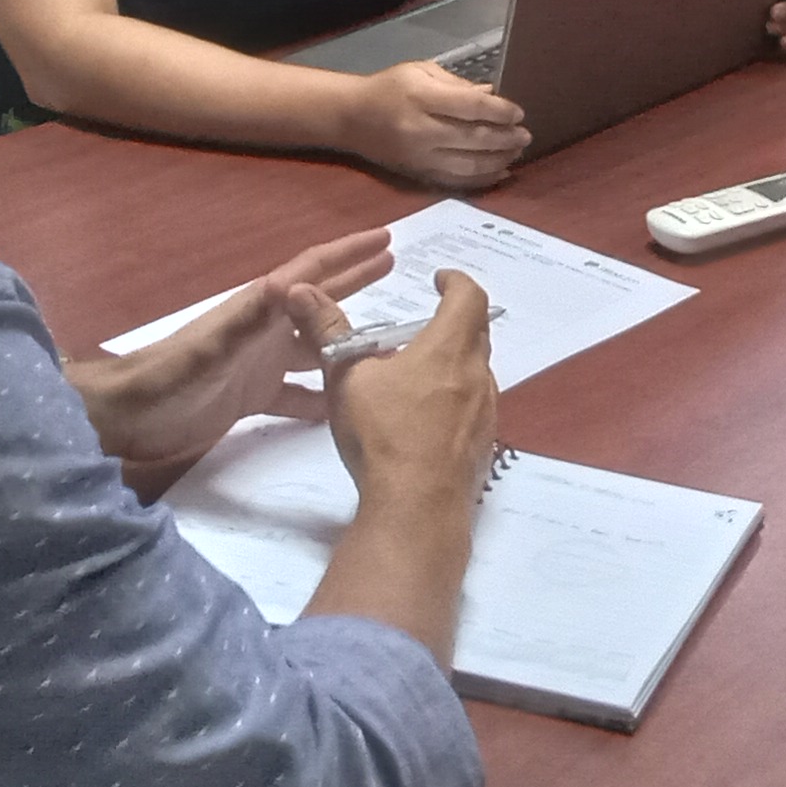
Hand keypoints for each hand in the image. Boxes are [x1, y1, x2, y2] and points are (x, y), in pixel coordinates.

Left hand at [66, 228, 391, 488]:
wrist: (127, 418)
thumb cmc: (168, 377)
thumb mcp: (213, 345)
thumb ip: (250, 317)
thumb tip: (293, 278)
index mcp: (260, 310)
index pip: (312, 272)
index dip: (348, 253)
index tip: (386, 238)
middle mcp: (265, 331)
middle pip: (318, 301)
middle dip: (354, 280)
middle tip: (394, 264)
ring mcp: (259, 364)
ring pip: (313, 346)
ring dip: (346, 339)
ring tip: (386, 339)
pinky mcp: (251, 397)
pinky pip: (298, 392)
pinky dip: (323, 394)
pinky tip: (345, 402)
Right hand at [295, 268, 500, 512]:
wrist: (416, 507)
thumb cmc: (382, 434)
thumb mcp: (345, 378)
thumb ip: (326, 331)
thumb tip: (299, 289)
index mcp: (449, 348)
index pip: (470, 297)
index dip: (456, 282)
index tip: (439, 279)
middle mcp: (477, 374)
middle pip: (478, 333)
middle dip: (456, 320)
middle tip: (427, 324)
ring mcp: (486, 412)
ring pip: (477, 372)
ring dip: (456, 363)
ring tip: (421, 373)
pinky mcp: (485, 445)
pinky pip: (475, 408)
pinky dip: (457, 399)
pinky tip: (428, 418)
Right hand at [343, 61, 528, 187]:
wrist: (350, 117)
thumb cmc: (389, 87)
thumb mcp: (420, 70)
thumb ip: (457, 84)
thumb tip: (490, 95)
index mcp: (421, 96)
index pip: (470, 106)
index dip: (499, 111)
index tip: (518, 113)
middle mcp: (421, 129)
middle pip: (473, 138)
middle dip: (505, 138)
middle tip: (526, 135)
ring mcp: (419, 156)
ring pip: (467, 165)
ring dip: (498, 161)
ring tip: (517, 153)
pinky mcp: (417, 174)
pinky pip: (455, 181)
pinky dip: (481, 179)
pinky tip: (499, 172)